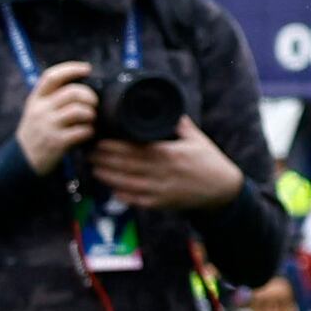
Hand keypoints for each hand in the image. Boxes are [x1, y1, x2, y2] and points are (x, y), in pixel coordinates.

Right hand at [12, 61, 103, 175]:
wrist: (23, 160)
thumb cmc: (35, 132)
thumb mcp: (36, 111)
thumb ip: (52, 98)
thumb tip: (81, 86)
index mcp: (36, 99)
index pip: (52, 76)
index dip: (71, 68)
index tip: (87, 69)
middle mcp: (40, 110)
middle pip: (72, 92)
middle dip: (89, 96)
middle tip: (93, 103)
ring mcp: (48, 126)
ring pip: (79, 111)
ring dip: (90, 114)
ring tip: (90, 119)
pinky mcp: (56, 142)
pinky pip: (81, 131)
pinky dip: (89, 131)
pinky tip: (87, 133)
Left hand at [86, 118, 247, 210]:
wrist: (222, 192)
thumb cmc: (209, 162)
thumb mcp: (197, 139)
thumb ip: (179, 124)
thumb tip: (163, 106)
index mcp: (169, 154)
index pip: (134, 148)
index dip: (113, 145)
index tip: (99, 138)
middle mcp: (161, 172)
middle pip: (124, 165)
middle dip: (103, 158)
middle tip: (88, 150)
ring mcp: (159, 190)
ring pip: (124, 183)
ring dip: (106, 175)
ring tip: (93, 166)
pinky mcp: (159, 204)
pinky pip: (134, 199)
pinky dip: (119, 193)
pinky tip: (109, 185)